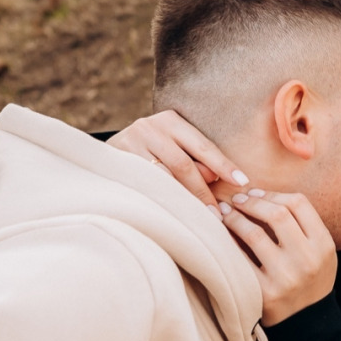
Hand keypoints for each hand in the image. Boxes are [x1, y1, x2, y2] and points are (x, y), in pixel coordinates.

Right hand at [108, 110, 248, 212]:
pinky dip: (161, 201)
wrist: (99, 153)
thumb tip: (216, 179)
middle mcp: (150, 127)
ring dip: (183, 200)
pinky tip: (171, 215)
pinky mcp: (117, 161)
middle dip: (202, 192)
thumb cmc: (147, 153)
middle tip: (217, 215)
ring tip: (198, 219)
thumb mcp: (171, 147)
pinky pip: (144, 186)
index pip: (203, 146)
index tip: (242, 182)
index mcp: (171, 120)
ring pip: (163, 178)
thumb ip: (193, 160)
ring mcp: (130, 143)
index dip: (224, 165)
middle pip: (183, 165)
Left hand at [221, 190, 336, 325]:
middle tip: (237, 200)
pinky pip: (241, 260)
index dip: (272, 194)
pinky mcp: (265, 294)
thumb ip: (301, 225)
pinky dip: (228, 243)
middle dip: (251, 202)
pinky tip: (221, 236)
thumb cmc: (309, 279)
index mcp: (324, 244)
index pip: (298, 203)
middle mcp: (307, 259)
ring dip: (235, 218)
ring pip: (254, 234)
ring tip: (225, 213)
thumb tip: (259, 195)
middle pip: (276, 214)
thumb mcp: (319, 252)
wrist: (308, 323)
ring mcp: (286, 277)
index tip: (255, 193)